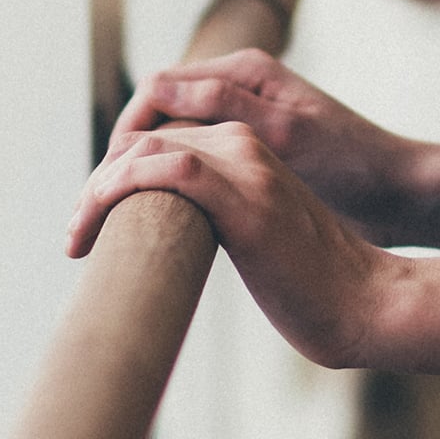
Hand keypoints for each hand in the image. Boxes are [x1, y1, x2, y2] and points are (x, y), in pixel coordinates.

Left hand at [68, 112, 403, 370]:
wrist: (365, 303)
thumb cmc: (311, 286)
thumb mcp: (257, 237)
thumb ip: (222, 217)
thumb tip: (172, 238)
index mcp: (247, 148)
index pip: (161, 135)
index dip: (115, 170)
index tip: (90, 217)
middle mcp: (246, 145)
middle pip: (146, 137)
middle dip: (98, 180)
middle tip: (74, 233)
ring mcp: (249, 168)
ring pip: (148, 148)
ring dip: (97, 188)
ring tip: (76, 236)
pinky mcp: (248, 199)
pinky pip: (170, 170)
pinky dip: (120, 187)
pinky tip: (95, 224)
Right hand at [104, 46, 428, 243]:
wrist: (399, 195)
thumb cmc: (353, 164)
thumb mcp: (290, 135)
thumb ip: (227, 109)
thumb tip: (157, 87)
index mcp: (243, 72)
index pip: (154, 90)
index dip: (121, 136)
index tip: (101, 185)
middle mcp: (236, 89)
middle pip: (151, 116)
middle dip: (115, 161)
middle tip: (86, 218)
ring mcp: (239, 120)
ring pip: (163, 141)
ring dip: (131, 179)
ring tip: (102, 228)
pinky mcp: (244, 152)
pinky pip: (186, 161)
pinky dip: (160, 188)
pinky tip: (148, 226)